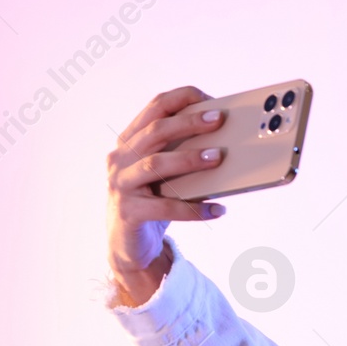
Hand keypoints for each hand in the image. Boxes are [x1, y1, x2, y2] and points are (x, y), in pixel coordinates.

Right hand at [107, 86, 229, 306]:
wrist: (129, 246)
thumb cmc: (154, 203)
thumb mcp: (165, 175)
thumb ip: (182, 155)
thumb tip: (225, 144)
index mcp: (130, 141)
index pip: (154, 107)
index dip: (182, 98)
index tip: (210, 98)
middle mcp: (121, 158)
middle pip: (156, 131)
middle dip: (189, 123)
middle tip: (219, 120)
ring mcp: (121, 184)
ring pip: (156, 164)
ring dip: (189, 159)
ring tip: (219, 157)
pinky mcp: (129, 212)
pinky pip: (165, 208)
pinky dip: (193, 209)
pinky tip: (217, 210)